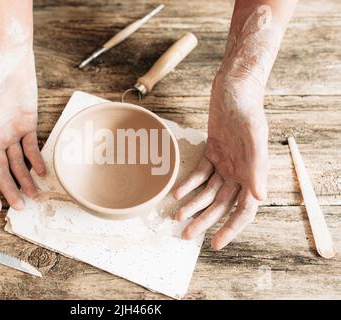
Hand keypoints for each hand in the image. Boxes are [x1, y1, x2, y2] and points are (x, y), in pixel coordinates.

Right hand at [0, 46, 44, 212]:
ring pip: (18, 164)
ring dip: (26, 180)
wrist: (8, 59)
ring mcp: (11, 133)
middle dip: (10, 191)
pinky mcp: (28, 125)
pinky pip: (32, 148)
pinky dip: (37, 160)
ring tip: (35, 195)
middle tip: (21, 208)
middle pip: (1, 172)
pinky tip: (43, 172)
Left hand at [174, 71, 268, 249]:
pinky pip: (201, 173)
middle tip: (186, 234)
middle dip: (205, 221)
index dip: (231, 228)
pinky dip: (189, 183)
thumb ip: (257, 167)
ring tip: (177, 217)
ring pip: (209, 192)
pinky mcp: (213, 151)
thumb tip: (260, 197)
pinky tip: (176, 192)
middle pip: (222, 205)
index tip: (215, 243)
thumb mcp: (253, 135)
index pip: (244, 209)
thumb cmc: (247, 108)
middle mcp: (241, 171)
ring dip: (193, 204)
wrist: (233, 87)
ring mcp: (227, 162)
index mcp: (254, 172)